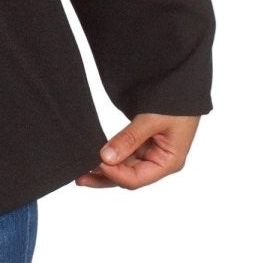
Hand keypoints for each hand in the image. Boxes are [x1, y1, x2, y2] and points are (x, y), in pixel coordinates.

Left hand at [76, 112, 200, 189]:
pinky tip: (95, 158)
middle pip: (128, 177)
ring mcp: (151, 153)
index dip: (115, 174)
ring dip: (105, 169)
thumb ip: (129, 139)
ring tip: (82, 171)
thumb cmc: (176, 103)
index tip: (97, 163)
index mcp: (169, 162)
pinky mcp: (144, 143)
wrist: (182, 84)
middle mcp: (160, 161)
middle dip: (104, 177)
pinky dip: (111, 156)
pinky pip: (125, 154)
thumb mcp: (152, 119)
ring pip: (125, 167)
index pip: (137, 178)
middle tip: (80, 177)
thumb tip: (106, 158)